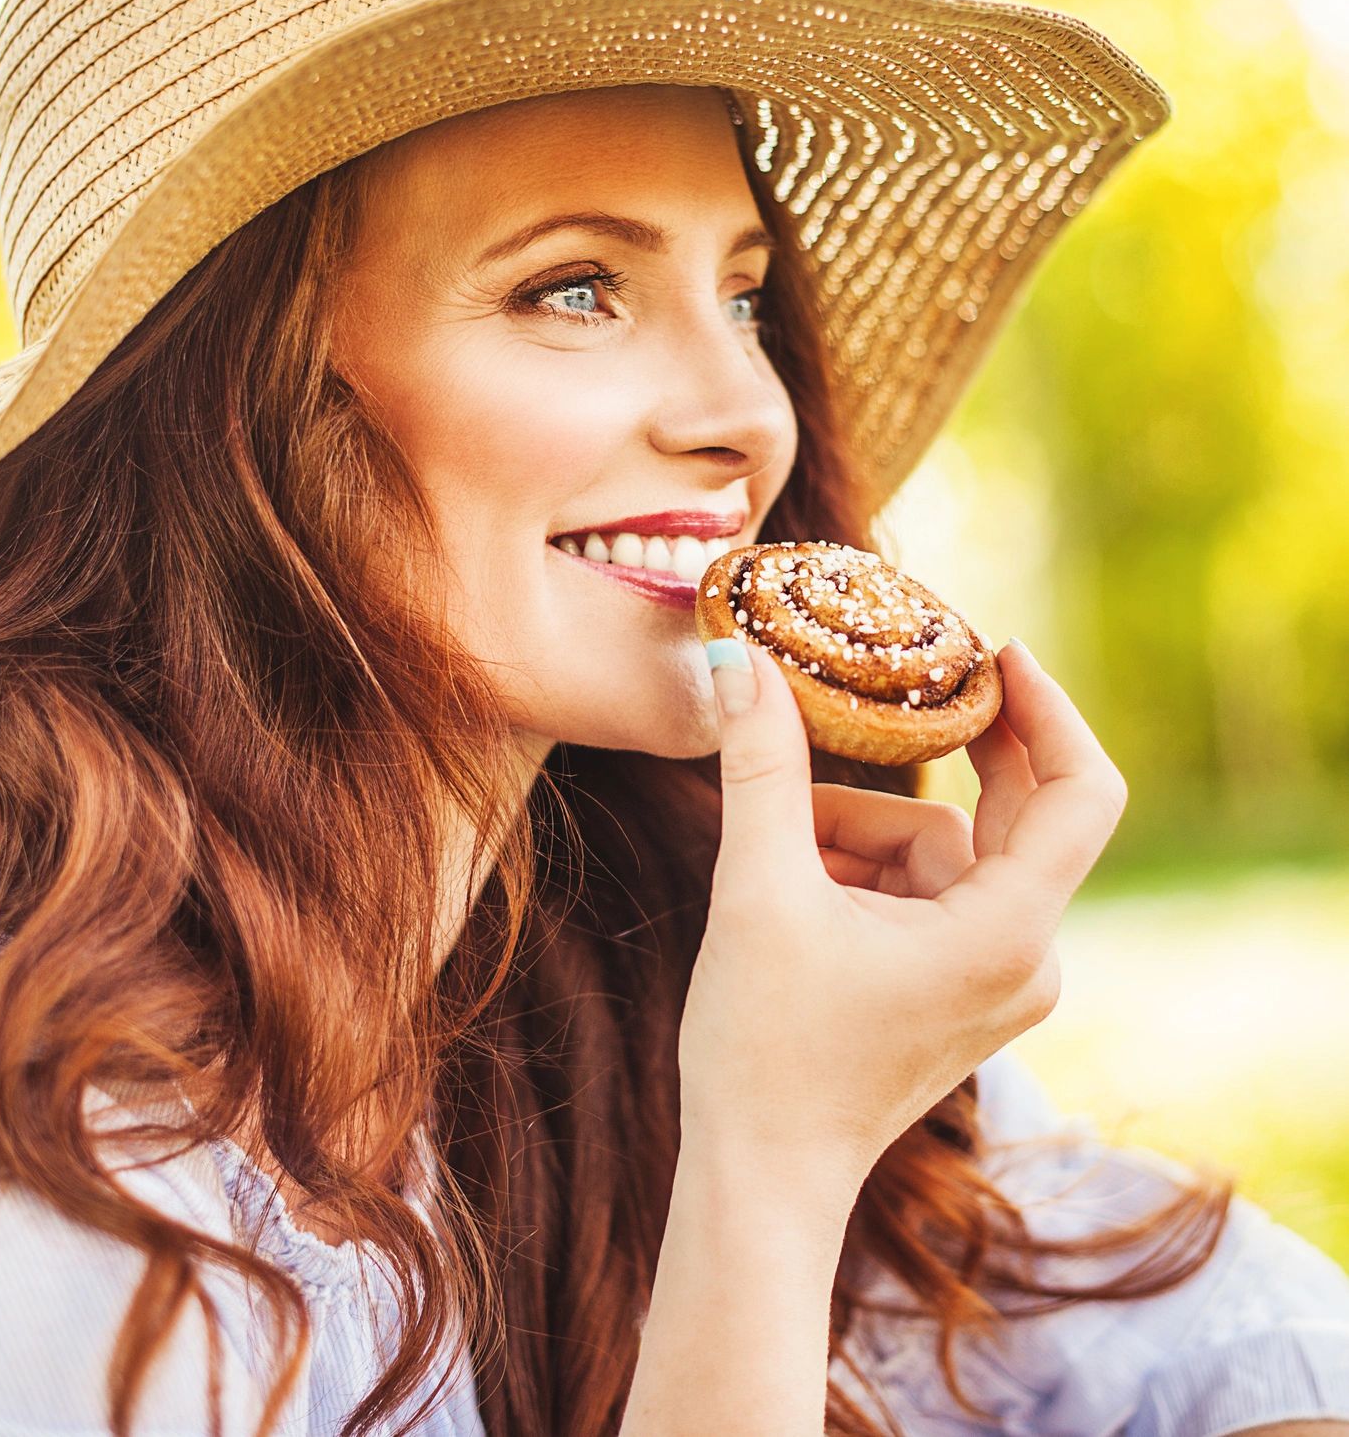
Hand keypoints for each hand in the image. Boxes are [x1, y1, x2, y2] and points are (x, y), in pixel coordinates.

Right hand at [680, 637, 1125, 1185]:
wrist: (760, 1174)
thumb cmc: (765, 1047)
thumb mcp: (758, 888)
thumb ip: (761, 765)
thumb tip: (744, 661)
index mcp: (1005, 933)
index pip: (1079, 792)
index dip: (1047, 709)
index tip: (994, 649)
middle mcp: (1025, 957)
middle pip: (1002, 814)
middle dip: (926, 758)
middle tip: (878, 688)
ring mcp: (996, 978)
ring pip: (939, 851)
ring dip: (858, 832)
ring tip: (772, 860)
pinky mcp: (961, 990)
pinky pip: (923, 892)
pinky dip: (863, 873)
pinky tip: (792, 891)